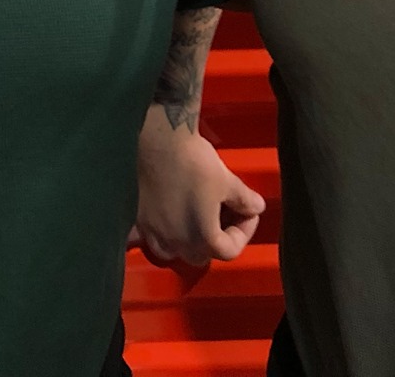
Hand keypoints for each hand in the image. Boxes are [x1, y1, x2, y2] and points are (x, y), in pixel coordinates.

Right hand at [131, 102, 264, 265]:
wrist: (157, 140)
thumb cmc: (192, 161)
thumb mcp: (227, 180)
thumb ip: (245, 200)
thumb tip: (256, 206)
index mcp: (202, 238)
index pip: (231, 250)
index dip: (245, 230)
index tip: (247, 210)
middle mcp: (175, 242)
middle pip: (203, 255)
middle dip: (217, 238)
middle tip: (224, 214)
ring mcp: (153, 232)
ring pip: (174, 250)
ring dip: (188, 240)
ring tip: (196, 217)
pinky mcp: (138, 217)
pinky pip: (151, 236)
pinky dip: (162, 232)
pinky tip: (167, 214)